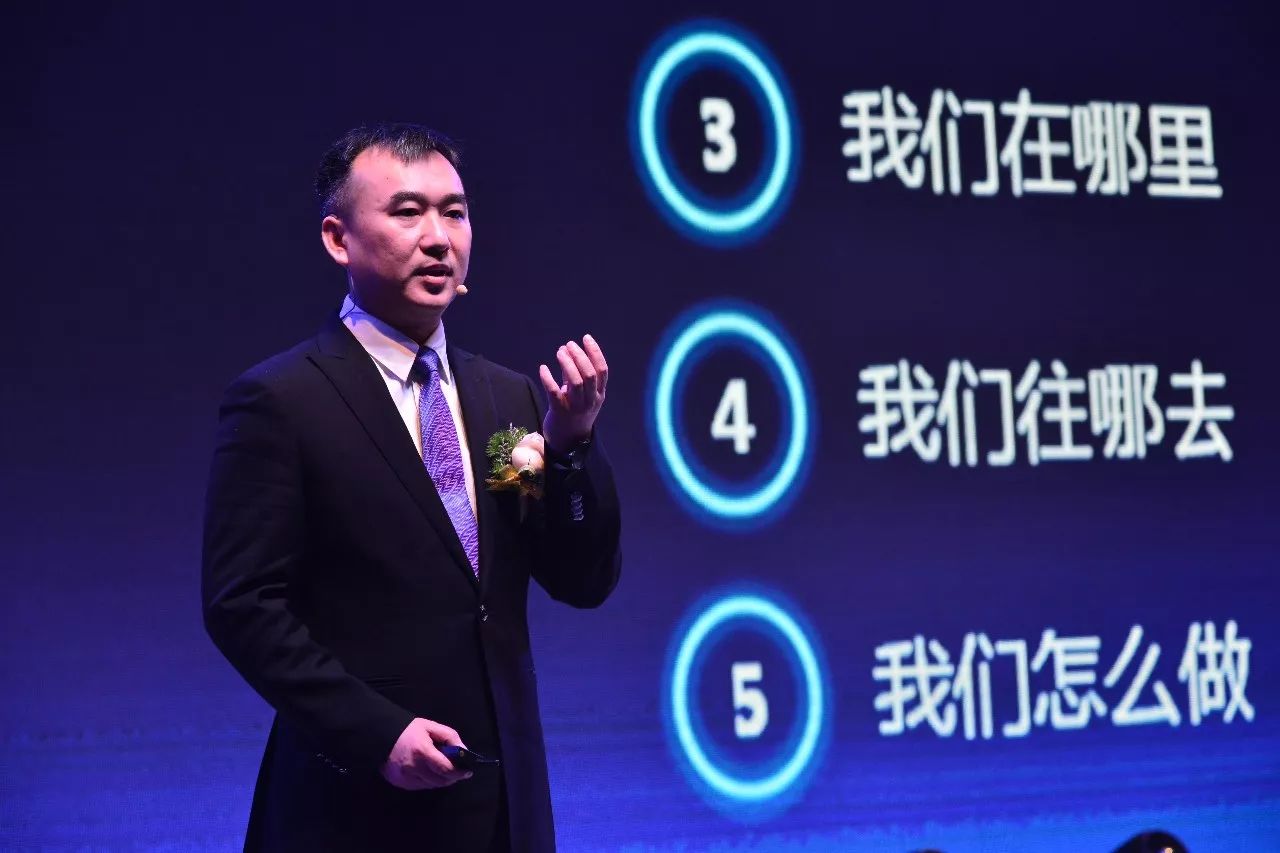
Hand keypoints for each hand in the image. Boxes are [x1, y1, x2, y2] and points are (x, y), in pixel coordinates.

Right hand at [380, 717, 472, 789]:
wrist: (379, 736)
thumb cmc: (407, 730)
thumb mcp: (430, 727)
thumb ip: (450, 737)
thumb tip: (464, 751)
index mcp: (423, 752)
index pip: (446, 769)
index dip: (459, 772)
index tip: (467, 771)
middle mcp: (414, 768)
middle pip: (440, 781)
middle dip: (452, 777)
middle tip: (457, 771)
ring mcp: (405, 778)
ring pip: (431, 786)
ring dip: (440, 780)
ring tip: (442, 770)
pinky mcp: (399, 784)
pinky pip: (420, 787)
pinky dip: (428, 781)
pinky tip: (428, 772)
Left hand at [539, 335, 608, 452]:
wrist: (567, 441)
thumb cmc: (575, 413)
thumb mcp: (582, 395)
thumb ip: (575, 375)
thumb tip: (566, 351)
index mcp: (599, 394)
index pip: (602, 370)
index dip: (595, 352)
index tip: (586, 338)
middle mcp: (590, 400)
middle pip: (588, 374)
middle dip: (579, 356)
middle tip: (569, 345)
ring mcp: (576, 407)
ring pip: (575, 382)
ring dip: (567, 363)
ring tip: (559, 352)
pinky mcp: (560, 412)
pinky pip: (554, 393)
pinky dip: (548, 378)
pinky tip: (543, 368)